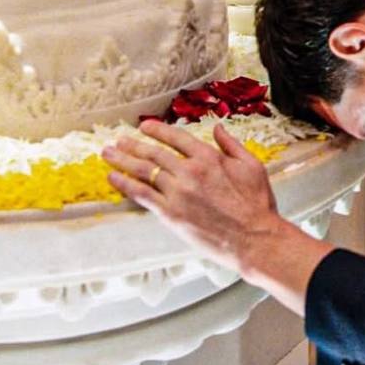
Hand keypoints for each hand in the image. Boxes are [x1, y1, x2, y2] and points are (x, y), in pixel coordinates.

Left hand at [102, 120, 332, 313]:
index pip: (176, 137)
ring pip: (144, 171)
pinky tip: (114, 178)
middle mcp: (190, 171)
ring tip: (108, 154)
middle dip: (132, 144)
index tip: (144, 127)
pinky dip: (126, 184)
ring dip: (122, 160)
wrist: (254, 238)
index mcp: (209, 157)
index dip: (157, 130)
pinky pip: (143, 195)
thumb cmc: (257, 203)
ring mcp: (178, 193)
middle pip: (154, 152)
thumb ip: (231, 144)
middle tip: (116, 141)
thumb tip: (217, 128)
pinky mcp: (171, 214)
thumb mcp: (251, 165)